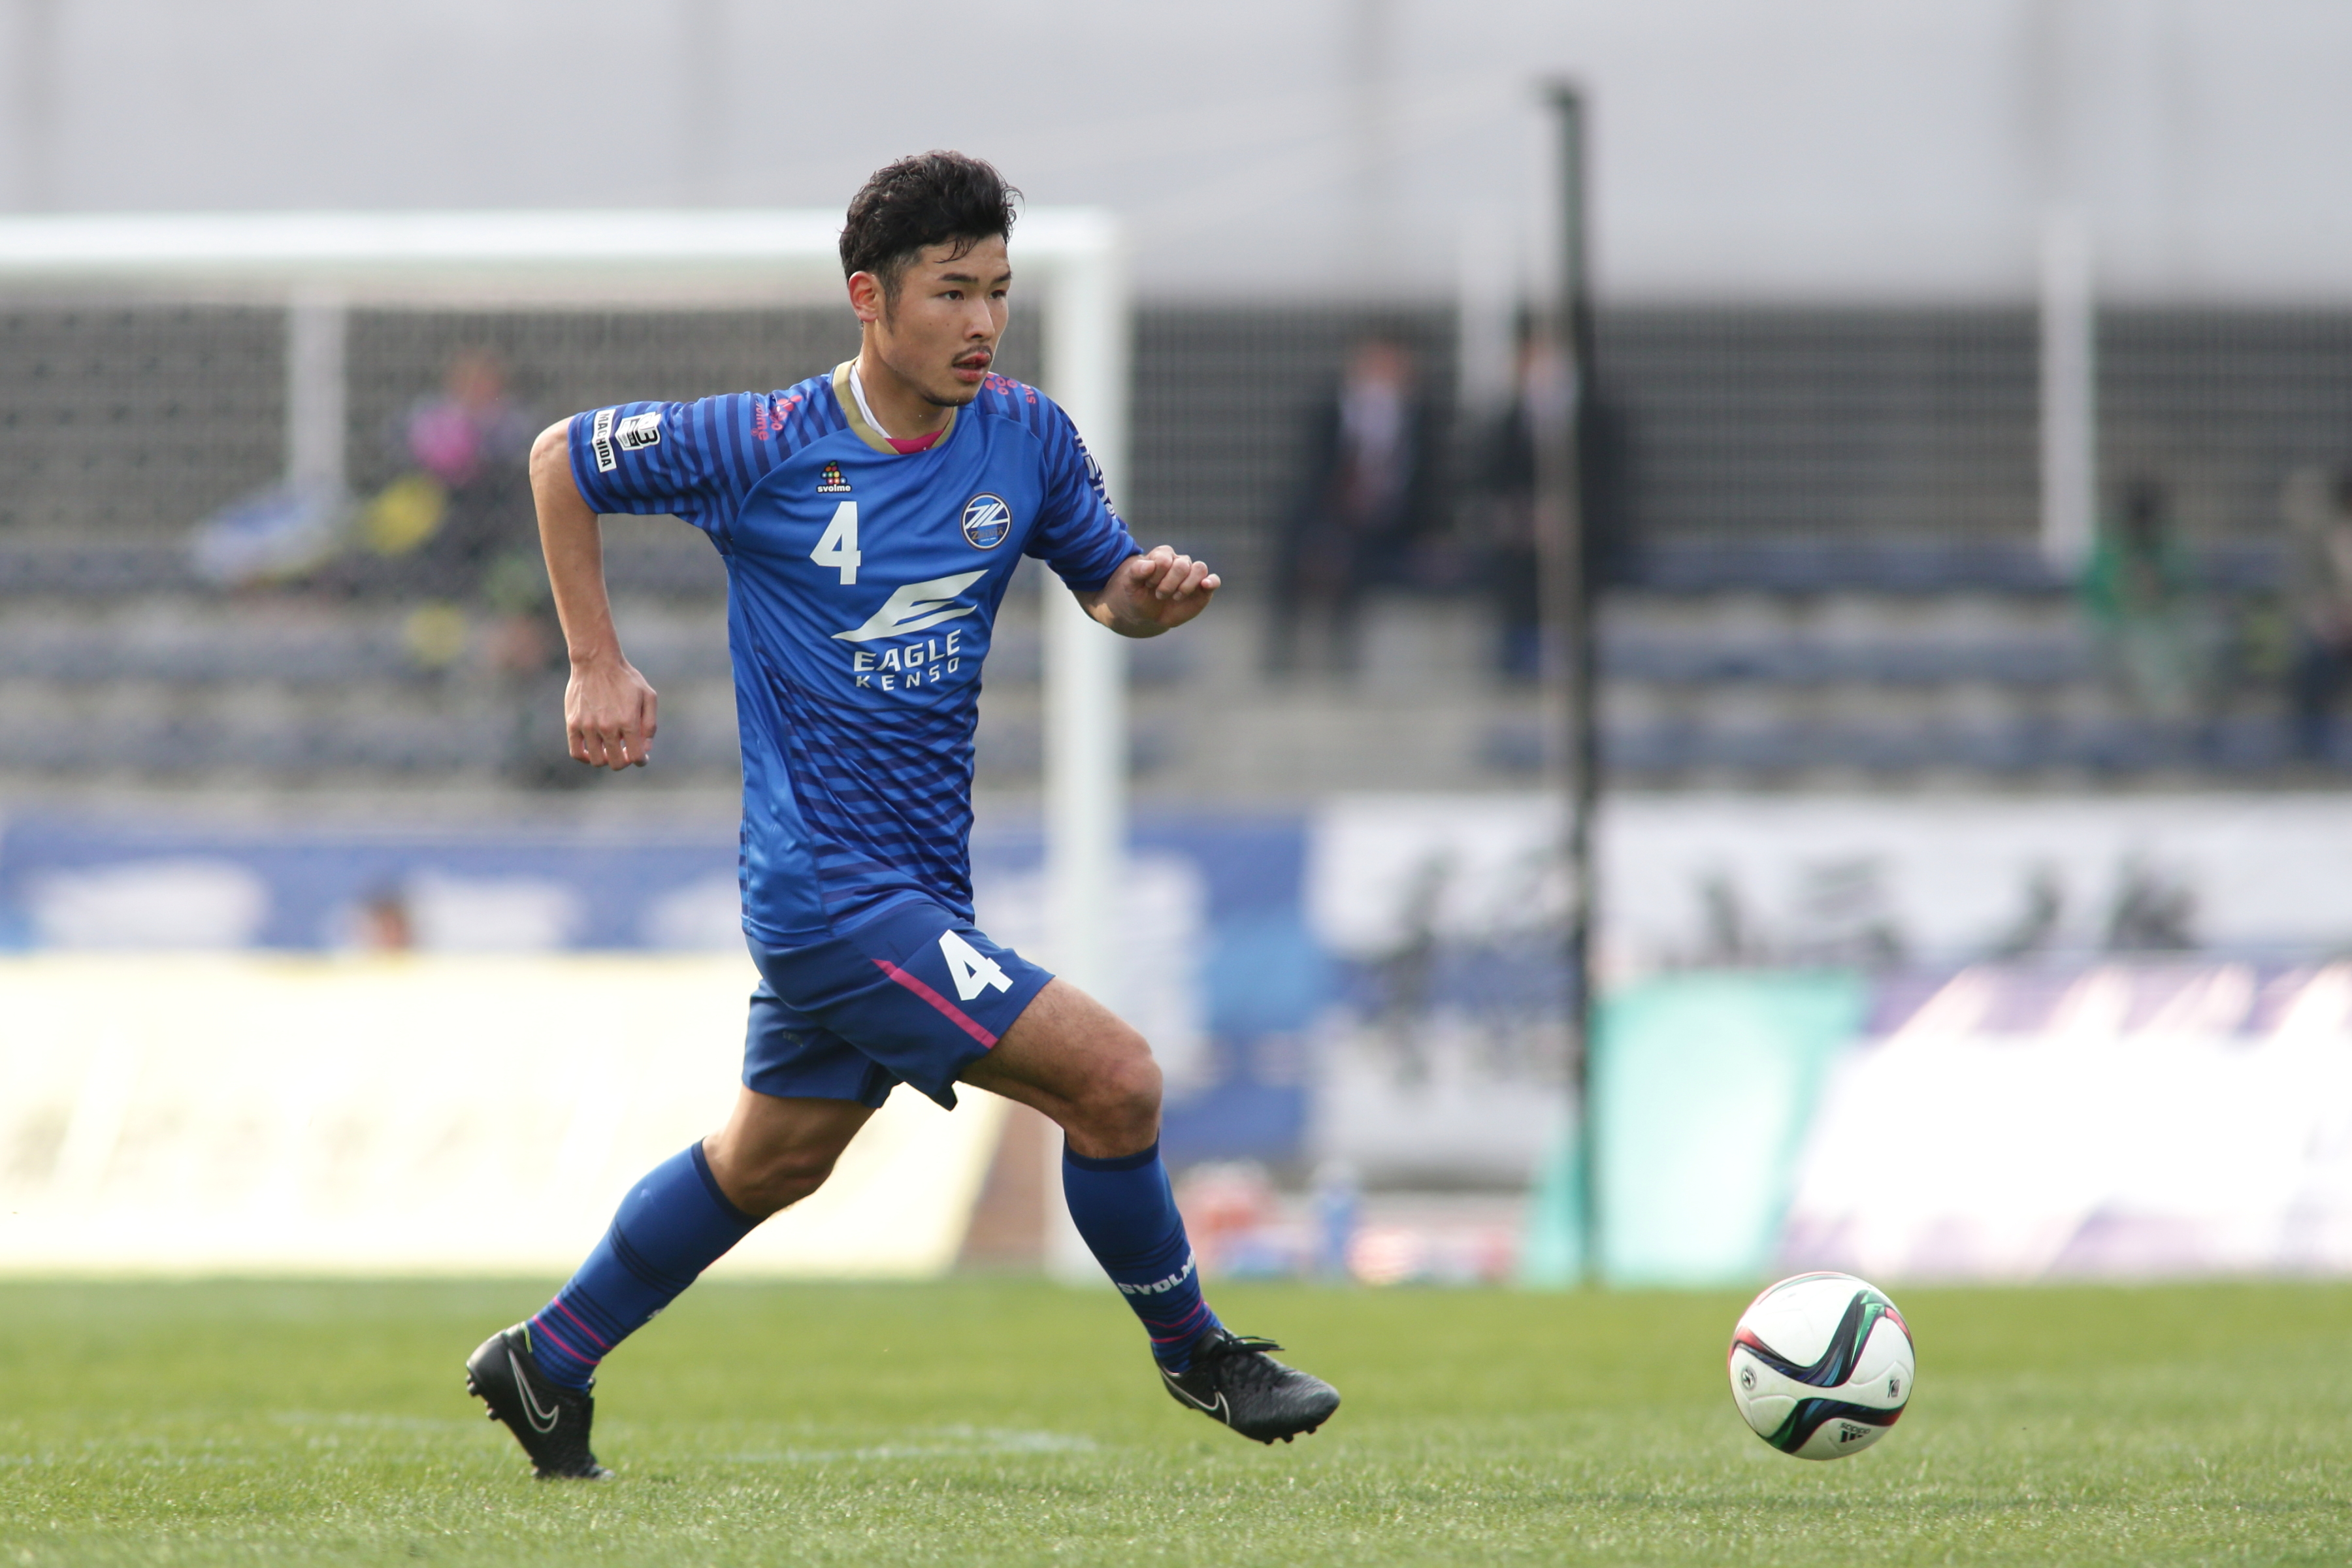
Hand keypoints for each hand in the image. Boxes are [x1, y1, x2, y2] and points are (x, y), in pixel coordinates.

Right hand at [566, 653, 657, 768]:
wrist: (596, 661)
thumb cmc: (625, 678)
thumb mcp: (648, 696)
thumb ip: (650, 724)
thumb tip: (645, 748)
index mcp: (628, 721)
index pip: (636, 757)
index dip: (641, 760)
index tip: (641, 757)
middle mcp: (608, 727)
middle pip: (616, 763)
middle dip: (624, 761)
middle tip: (625, 752)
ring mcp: (588, 726)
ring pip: (597, 761)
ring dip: (606, 759)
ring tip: (609, 749)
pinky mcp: (573, 723)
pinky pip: (576, 752)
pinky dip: (586, 757)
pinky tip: (593, 751)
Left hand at [1094, 545, 1219, 636]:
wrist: (1147, 614)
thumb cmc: (1139, 594)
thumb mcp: (1130, 584)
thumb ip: (1136, 572)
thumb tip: (1149, 565)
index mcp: (1163, 555)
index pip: (1164, 560)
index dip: (1155, 575)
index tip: (1147, 585)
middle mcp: (1179, 562)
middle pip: (1182, 565)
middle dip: (1169, 584)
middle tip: (1159, 595)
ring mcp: (1192, 575)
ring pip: (1199, 568)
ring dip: (1186, 585)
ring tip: (1175, 597)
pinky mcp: (1202, 589)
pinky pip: (1214, 580)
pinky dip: (1212, 582)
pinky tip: (1205, 585)